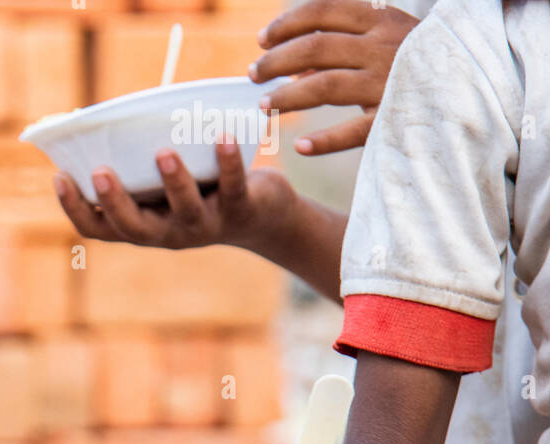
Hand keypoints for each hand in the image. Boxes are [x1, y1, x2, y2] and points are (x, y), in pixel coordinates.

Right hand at [53, 138, 293, 251]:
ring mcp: (204, 226)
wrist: (262, 217)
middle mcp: (168, 234)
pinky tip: (222, 136)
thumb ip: (140, 167)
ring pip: (185, 210)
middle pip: (134, 228)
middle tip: (99, 173)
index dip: (75, 209)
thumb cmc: (202, 188)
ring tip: (163, 152)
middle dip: (116, 202)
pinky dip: (228, 162)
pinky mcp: (240, 210)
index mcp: (143, 226)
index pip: (98, 228)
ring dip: (174, 182)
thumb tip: (106, 121)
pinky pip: (232, 186)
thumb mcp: (164, 185)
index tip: (60, 176)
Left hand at [251, 0, 419, 154]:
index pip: (324, 10)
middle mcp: (383, 46)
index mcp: (382, 19)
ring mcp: (388, 82)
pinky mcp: (393, 117)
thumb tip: (296, 66)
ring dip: (288, 97)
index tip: (261, 40)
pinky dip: (323, 141)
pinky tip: (299, 146)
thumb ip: (345, 47)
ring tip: (263, 106)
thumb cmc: (418, 63)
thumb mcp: (387, 40)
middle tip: (252, 75)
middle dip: (276, 61)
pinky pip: (351, 132)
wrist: (474, 85)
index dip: (288, 23)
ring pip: (324, 86)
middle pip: (315, 48)